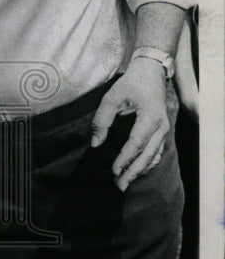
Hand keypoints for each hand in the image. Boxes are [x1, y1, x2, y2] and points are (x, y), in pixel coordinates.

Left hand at [90, 61, 169, 190]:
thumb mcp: (112, 97)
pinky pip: (157, 152)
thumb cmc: (131, 83)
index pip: (137, 142)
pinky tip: (136, 172)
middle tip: (119, 186)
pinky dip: (147, 164)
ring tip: (124, 183)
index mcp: (150, 116)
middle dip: (133, 172)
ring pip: (154, 156)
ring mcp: (164, 130)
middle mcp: (161, 126)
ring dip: (139, 170)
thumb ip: (102, 120)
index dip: (125, 158)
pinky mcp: (162, 132)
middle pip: (148, 154)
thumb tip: (95, 143)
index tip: (114, 170)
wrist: (151, 72)